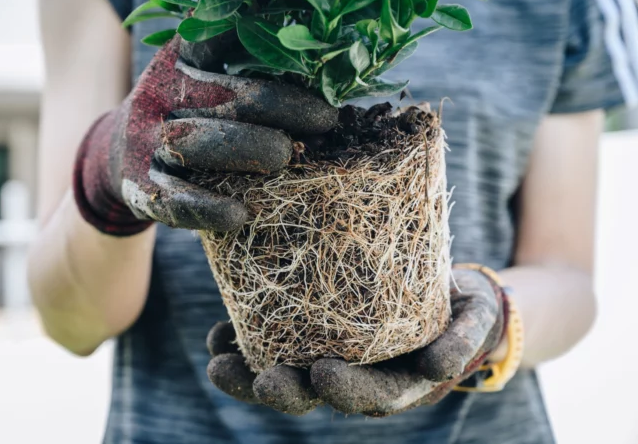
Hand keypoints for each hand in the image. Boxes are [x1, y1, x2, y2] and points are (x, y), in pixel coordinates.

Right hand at [73, 34, 336, 235]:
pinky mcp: (143, 188)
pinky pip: (175, 200)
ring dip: (247, 149)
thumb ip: (246, 69)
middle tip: (324, 119)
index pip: (219, 42)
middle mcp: (160, 98)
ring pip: (196, 145)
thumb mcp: (203, 80)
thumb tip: (319, 63)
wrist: (120, 155)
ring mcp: (147, 144)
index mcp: (180, 63)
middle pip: (222, 96)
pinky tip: (240, 215)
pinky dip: (209, 208)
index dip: (271, 51)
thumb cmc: (186, 114)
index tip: (320, 64)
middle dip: (280, 106)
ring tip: (286, 157)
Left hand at [206, 268, 504, 415]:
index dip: (346, 391)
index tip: (323, 374)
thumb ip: (462, 340)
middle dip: (287, 391)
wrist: (449, 294)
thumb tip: (438, 368)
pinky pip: (276, 343)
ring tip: (217, 361)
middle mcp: (360, 377)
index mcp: (397, 382)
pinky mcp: (315, 334)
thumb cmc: (463, 308)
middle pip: (317, 394)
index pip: (369, 396)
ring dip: (250, 372)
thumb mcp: (474, 320)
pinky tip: (219, 332)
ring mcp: (334, 357)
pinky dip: (246, 341)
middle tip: (261, 381)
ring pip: (287, 373)